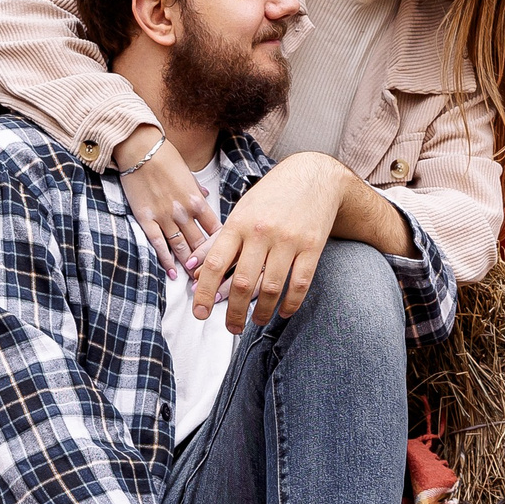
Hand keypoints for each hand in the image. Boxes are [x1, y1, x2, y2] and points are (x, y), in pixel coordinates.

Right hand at [114, 124, 218, 277]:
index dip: (222, 246)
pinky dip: (167, 260)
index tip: (226, 257)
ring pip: (181, 247)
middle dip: (207, 261)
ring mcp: (165, 217)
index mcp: (198, 200)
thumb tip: (205, 196)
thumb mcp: (188, 172)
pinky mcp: (146, 219)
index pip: (216, 229)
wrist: (140, 149)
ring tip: (195, 280)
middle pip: (200, 243)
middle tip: (214, 277)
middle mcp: (184, 212)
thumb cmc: (165, 157)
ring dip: (189, 264)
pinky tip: (173, 273)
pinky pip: (158, 244)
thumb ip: (197, 189)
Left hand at [192, 152, 349, 331]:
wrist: (313, 175)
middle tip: (232, 328)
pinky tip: (283, 312)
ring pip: (272, 288)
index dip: (204, 292)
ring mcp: (289, 240)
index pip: (217, 264)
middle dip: (235, 312)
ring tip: (256, 322)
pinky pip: (300, 284)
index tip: (199, 313)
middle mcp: (262, 232)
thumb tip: (191, 268)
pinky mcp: (312, 246)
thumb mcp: (240, 212)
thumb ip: (216, 242)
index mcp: (239, 223)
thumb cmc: (271, 196)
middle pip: (243, 283)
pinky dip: (290, 304)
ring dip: (262, 312)